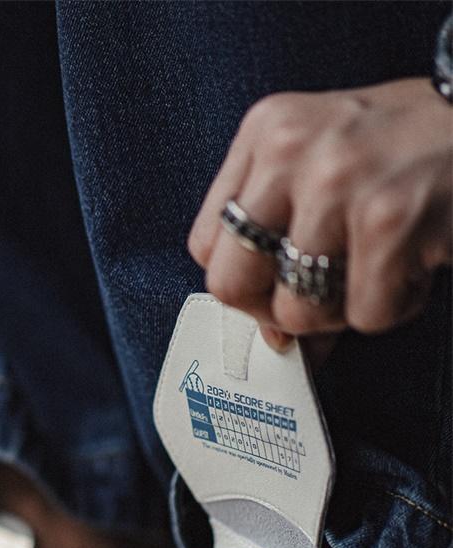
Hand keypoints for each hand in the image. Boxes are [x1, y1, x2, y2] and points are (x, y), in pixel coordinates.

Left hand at [188, 78, 451, 350]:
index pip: (206, 245)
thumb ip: (282, 240)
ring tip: (378, 272)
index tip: (274, 287)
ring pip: (297, 311)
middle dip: (275, 311)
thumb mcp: (326, 166)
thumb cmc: (407, 147)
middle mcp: (289, 149)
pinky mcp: (388, 220)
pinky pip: (364, 315)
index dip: (243, 283)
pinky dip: (395, 306)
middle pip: (230, 283)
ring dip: (343, 312)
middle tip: (319, 298)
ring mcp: (336, 183)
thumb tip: (274, 341)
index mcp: (266, 132)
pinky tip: (415, 266)